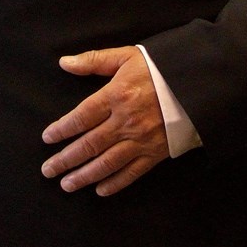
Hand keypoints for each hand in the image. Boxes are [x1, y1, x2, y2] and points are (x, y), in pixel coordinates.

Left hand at [41, 46, 168, 195]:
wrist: (199, 84)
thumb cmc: (161, 68)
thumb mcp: (127, 56)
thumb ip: (94, 60)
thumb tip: (64, 63)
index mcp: (117, 95)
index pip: (81, 117)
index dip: (62, 129)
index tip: (47, 138)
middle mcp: (126, 121)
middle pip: (89, 144)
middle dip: (65, 159)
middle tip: (48, 170)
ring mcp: (141, 140)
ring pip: (106, 163)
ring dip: (84, 176)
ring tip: (66, 184)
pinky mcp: (156, 153)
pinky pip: (131, 173)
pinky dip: (115, 184)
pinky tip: (100, 190)